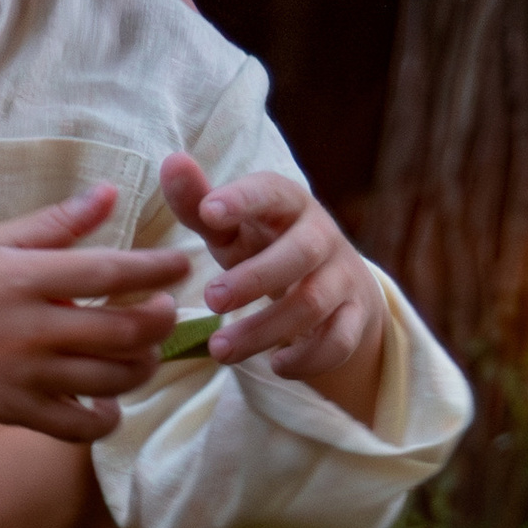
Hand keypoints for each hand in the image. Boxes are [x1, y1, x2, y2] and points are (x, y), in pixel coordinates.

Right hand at [0, 183, 187, 439]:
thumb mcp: (1, 240)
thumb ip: (59, 220)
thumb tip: (110, 192)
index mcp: (29, 279)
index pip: (110, 272)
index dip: (156, 269)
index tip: (182, 265)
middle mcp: (34, 329)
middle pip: (124, 331)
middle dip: (160, 321)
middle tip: (165, 311)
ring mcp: (28, 375)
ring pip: (112, 379)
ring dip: (142, 365)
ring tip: (142, 351)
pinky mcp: (19, 411)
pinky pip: (81, 427)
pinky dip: (107, 418)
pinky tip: (109, 402)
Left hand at [156, 153, 385, 418]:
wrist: (334, 285)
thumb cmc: (265, 247)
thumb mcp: (231, 227)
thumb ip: (199, 202)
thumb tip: (172, 161)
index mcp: (288, 204)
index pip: (271, 192)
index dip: (243, 200)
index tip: (208, 213)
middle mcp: (321, 236)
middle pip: (300, 252)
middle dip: (255, 278)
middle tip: (210, 299)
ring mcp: (342, 277)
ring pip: (312, 303)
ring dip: (264, 329)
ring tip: (220, 350)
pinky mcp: (355, 318)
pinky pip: (339, 341)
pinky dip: (307, 358)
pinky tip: (274, 366)